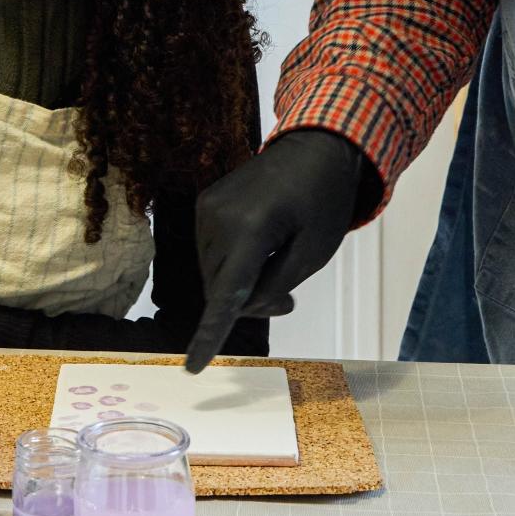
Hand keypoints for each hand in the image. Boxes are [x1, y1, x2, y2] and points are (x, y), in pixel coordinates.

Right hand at [184, 127, 366, 371]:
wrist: (314, 148)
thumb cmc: (323, 202)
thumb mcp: (314, 252)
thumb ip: (276, 285)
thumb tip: (241, 306)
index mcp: (250, 230)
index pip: (226, 295)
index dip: (210, 335)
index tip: (191, 367)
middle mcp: (217, 219)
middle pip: (220, 290)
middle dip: (249, 303)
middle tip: (288, 299)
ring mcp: (205, 209)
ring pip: (214, 276)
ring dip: (240, 284)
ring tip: (276, 262)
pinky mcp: (203, 204)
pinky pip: (211, 253)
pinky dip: (231, 263)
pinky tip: (259, 244)